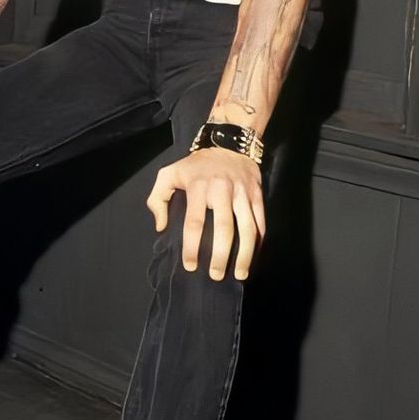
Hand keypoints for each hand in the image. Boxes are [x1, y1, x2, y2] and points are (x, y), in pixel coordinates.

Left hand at [146, 148, 265, 280]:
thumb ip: (157, 199)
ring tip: (239, 274)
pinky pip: (261, 221)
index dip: (191, 246)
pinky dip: (259, 242)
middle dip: (220, 255)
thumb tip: (161, 226)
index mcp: (198, 187)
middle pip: (224, 227)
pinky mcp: (257, 195)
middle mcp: (221, 190)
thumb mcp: (169, 174)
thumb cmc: (195, 166)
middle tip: (215, 275)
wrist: (228, 144)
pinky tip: (254, 257)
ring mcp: (242, 192)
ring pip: (248, 227)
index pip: (194, 221)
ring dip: (245, 254)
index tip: (190, 265)